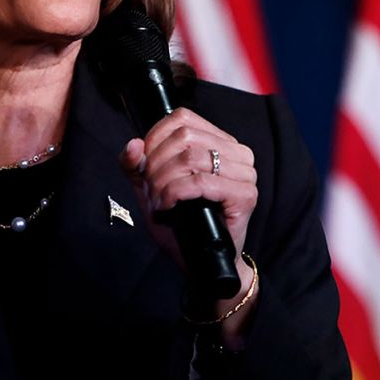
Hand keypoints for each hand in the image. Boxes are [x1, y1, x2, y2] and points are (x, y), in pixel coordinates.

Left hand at [118, 108, 257, 274]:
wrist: (200, 261)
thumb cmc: (180, 222)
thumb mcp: (150, 188)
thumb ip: (136, 164)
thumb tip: (133, 144)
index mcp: (219, 141)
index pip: (182, 118)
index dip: (155, 138)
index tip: (144, 165)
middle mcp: (237, 153)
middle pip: (185, 137)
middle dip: (157, 165)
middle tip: (150, 189)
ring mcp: (245, 173)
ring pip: (191, 158)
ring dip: (164, 181)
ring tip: (159, 201)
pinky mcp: (246, 195)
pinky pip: (201, 182)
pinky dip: (175, 193)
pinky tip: (169, 206)